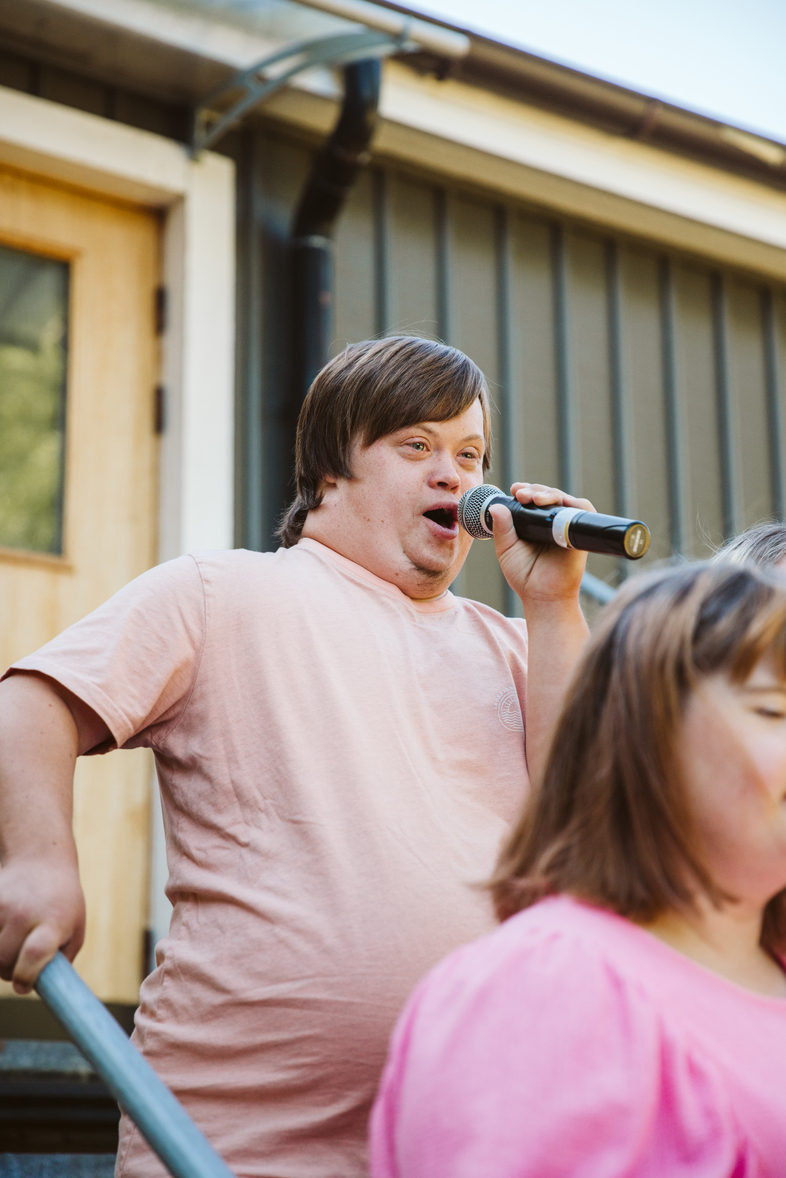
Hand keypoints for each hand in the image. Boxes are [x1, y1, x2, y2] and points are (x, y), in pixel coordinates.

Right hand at [0, 853, 84, 992]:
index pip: (35, 953)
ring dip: (0, 959)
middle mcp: (27, 914)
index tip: (24, 985)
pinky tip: (5, 930)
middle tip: (20, 966)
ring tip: (13, 946)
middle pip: (5, 960)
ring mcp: (4, 908)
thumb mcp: (75, 926)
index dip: (26, 975)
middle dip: (10, 972)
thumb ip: (62, 958)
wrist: (39, 860)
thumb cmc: (62, 901)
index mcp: (55, 922)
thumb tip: (48, 990)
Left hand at [489, 482, 594, 606]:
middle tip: (520, 494)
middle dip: (534, 490)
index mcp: (533, 524)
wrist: (542, 596)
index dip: (525, 490)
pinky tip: (557, 503)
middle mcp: (550, 522)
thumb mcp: (506, 549)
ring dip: (548, 493)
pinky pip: (582, 509)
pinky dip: (572, 501)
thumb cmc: (524, 576)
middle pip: (547, 495)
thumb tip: (495, 506)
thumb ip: (502, 529)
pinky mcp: (578, 533)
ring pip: (562, 499)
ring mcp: (565, 526)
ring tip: (533, 498)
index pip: (532, 499)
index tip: (514, 489)